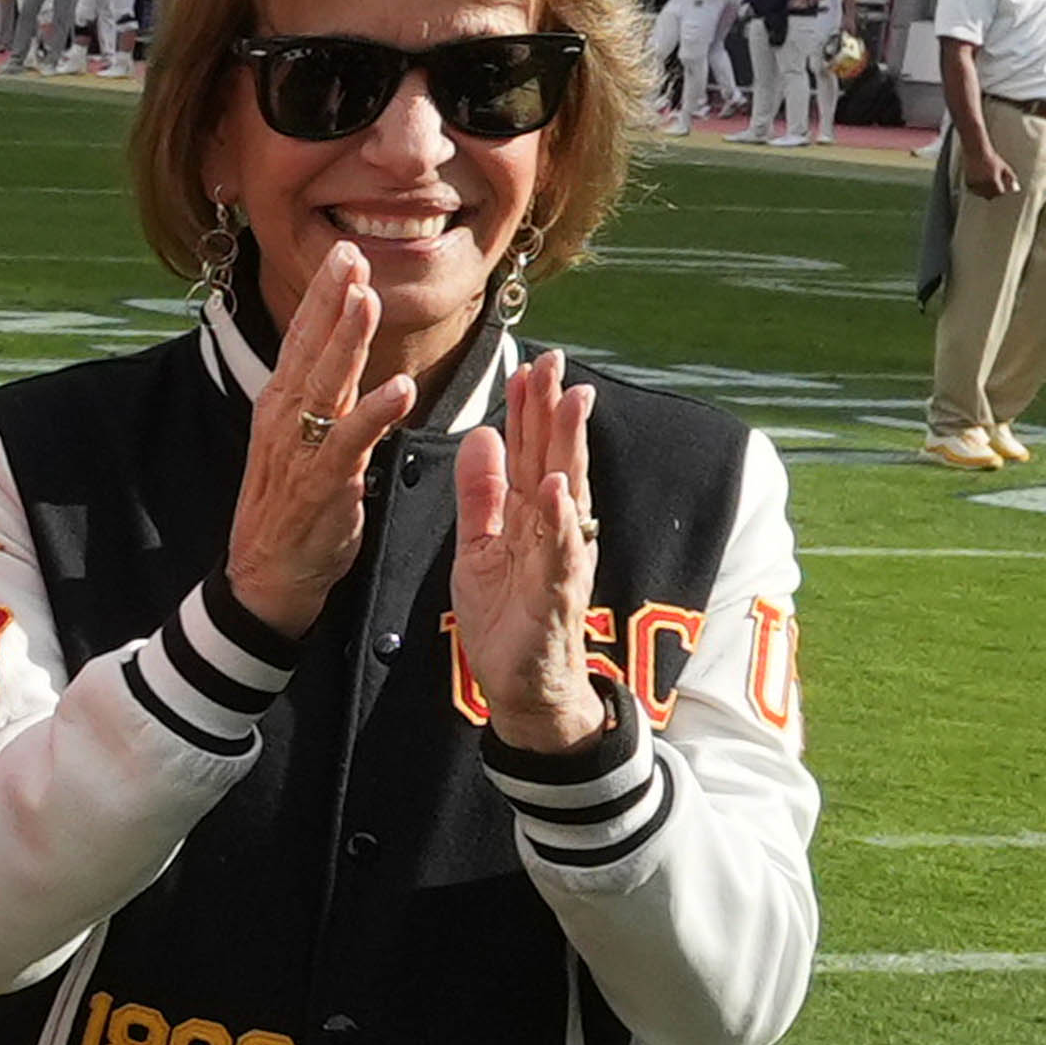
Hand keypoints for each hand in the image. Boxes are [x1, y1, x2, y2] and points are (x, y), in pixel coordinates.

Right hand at [215, 228, 421, 631]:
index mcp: (281, 405)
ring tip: (368, 300)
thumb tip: (344, 356)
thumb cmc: (291, 508)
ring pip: (326, 385)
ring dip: (347, 342)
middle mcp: (284, 419)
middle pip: (309, 349)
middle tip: (350, 256)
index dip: (323, 296)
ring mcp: (299, 450)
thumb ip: (323, 398)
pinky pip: (350, 442)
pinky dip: (374, 413)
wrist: (266, 576)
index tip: (344, 254)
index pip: (302, 339)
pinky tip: (400, 388)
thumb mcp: (302, 442)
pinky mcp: (321, 484)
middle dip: (331, 300)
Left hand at [451, 348, 607, 747]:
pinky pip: (560, 553)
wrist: (522, 684)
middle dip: (554, 409)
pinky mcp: (556, 594)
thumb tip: (482, 434)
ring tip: (566, 403)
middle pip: (554, 458)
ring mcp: (560, 559)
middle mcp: (554, 529)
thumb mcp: (479, 544)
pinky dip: (560, 521)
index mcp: (532, 514)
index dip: (530, 408)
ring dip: (566, 448)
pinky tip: (557, 490)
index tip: (531, 363)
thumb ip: (481, 492)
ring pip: (566, 494)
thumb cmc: (507, 615)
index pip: (532, 451)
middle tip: (554, 361)